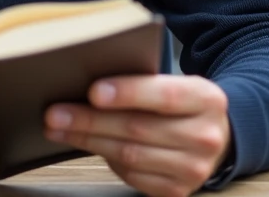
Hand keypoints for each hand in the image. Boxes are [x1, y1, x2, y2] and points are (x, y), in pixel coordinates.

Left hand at [44, 75, 230, 196]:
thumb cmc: (180, 104)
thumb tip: (89, 85)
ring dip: (87, 140)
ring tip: (58, 128)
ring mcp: (194, 168)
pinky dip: (105, 158)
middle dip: (90, 120)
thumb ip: (142, 81)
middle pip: (138, 128)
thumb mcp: (173, 82)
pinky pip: (131, 175)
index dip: (127, 93)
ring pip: (129, 154)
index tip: (93, 92)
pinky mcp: (177, 190)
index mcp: (206, 99)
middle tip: (55, 113)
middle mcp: (205, 136)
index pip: (164, 95)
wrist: (213, 135)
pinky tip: (85, 143)